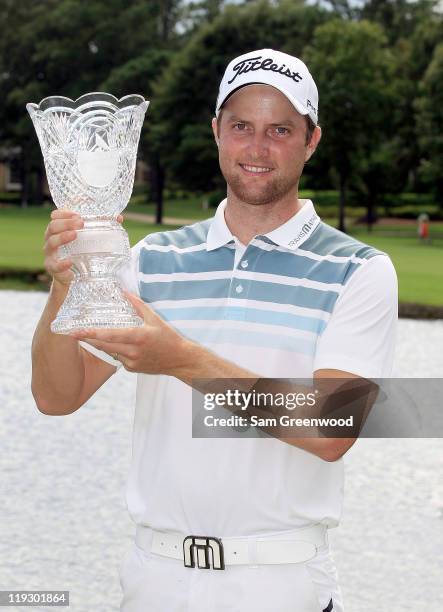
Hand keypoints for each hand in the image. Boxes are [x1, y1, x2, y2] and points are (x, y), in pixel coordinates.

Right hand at [44, 209, 123, 286]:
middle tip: (80, 223)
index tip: (77, 214)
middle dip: (66, 223)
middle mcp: (51, 240)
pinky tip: (70, 262)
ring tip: (74, 235)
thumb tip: (119, 218)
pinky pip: (54, 266)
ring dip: (62, 237)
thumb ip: (101, 228)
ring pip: (51, 243)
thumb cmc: (80, 255)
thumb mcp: (89, 242)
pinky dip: (62, 264)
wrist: (72, 279)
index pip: (55, 217)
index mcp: (59, 231)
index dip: (64, 213)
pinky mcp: (53, 269)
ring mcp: (51, 255)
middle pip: (52, 227)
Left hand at [69, 291, 193, 374]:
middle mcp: (133, 351)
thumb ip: (138, 305)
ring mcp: (131, 362)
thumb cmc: (168, 337)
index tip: (77, 331)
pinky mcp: (131, 369)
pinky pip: (117, 358)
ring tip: (86, 336)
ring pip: (109, 352)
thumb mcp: (155, 319)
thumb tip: (123, 291)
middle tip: (72, 332)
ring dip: (98, 344)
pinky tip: (113, 344)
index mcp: (138, 337)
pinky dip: (113, 350)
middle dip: (87, 339)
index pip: (110, 336)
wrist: (179, 360)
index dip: (91, 334)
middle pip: (104, 345)